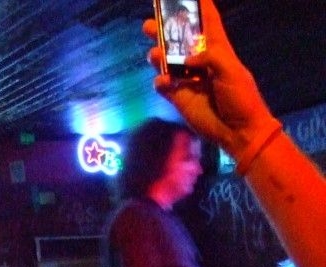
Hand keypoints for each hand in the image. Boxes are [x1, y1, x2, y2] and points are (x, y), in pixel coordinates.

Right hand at [142, 0, 276, 158]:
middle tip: (150, 25)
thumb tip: (186, 58)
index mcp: (218, 51)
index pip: (208, 23)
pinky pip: (164, 85)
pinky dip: (160, 81)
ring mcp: (189, 80)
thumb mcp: (231, 70)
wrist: (238, 130)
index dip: (199, 8)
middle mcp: (201, 62)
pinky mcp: (179, 98)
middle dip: (165, 31)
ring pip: (168, 62)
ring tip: (154, 53)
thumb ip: (210, 57)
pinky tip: (164, 82)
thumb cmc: (241, 98)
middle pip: (180, 42)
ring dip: (159, 55)